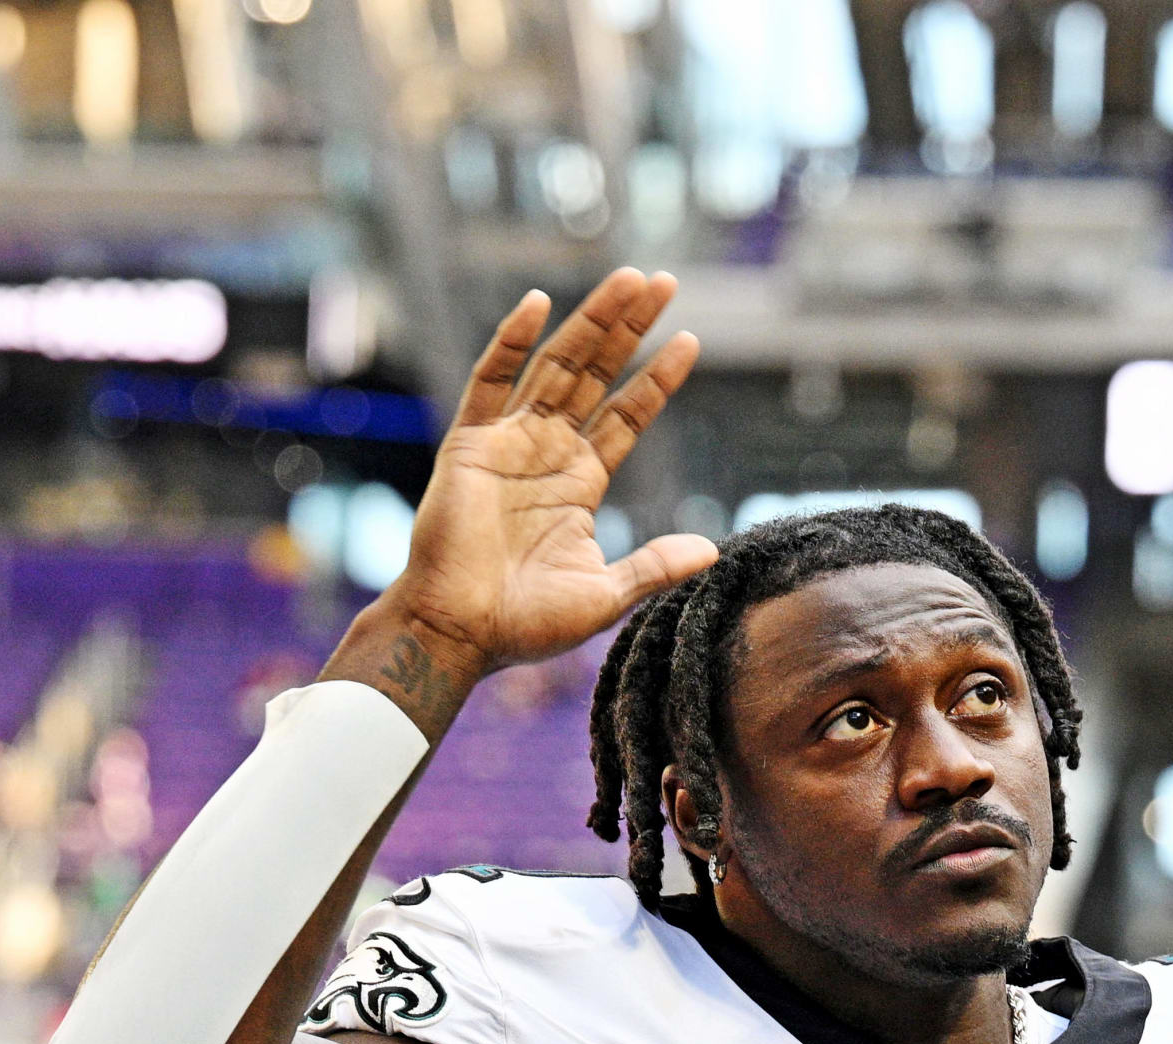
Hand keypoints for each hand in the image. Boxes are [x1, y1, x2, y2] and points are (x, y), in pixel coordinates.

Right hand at [328, 270, 715, 733]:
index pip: (627, 416)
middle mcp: (547, 453)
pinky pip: (490, 381)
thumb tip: (710, 550)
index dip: (656, 379)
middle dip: (630, 330)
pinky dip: (511, 342)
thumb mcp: (605, 594)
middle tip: (664, 281)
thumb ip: (654, 566)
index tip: (690, 341)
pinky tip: (539, 303)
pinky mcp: (470, 443)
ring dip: (591, 323)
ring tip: (628, 281)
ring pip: (556, 367)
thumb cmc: (526, 623)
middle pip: (596, 376)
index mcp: (580, 483)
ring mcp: (508, 443)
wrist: (462, 633)